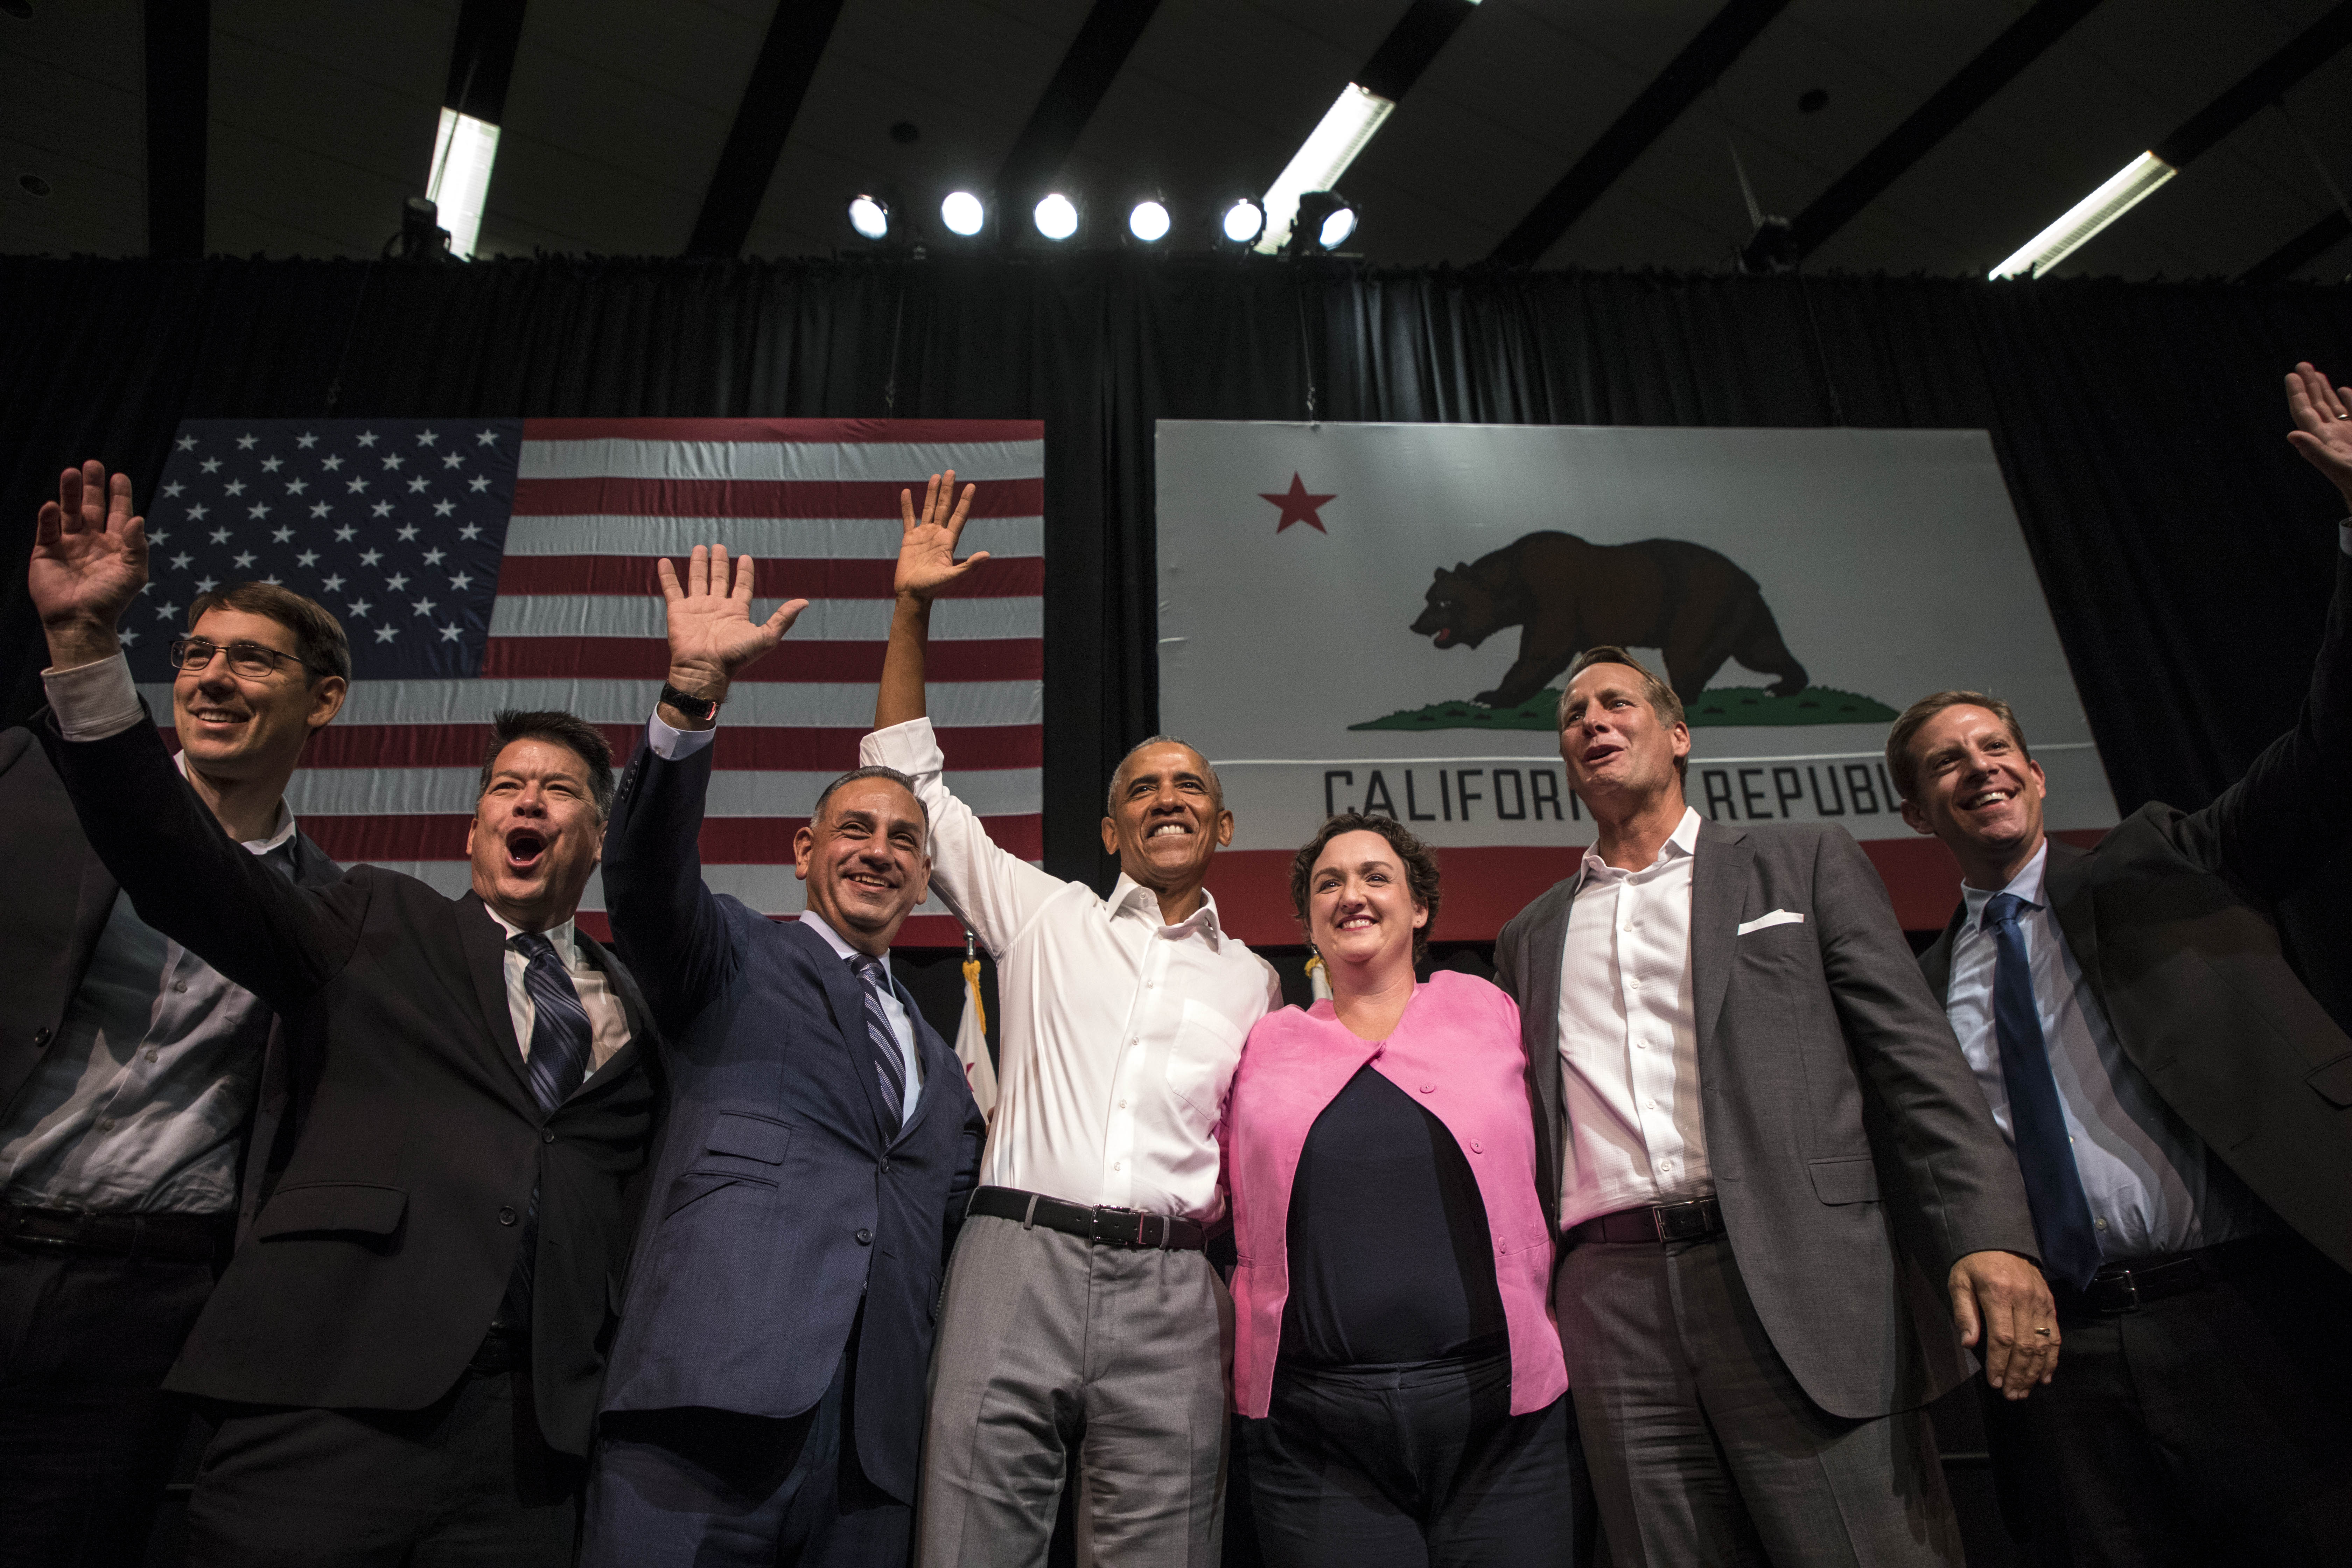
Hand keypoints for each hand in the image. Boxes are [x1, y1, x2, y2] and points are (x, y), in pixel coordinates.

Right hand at [31, 462, 147, 666]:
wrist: (81, 621)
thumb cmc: (111, 600)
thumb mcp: (133, 574)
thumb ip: (137, 547)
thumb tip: (138, 519)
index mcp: (115, 544)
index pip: (118, 513)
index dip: (118, 495)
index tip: (119, 477)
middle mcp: (91, 540)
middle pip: (90, 506)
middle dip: (92, 486)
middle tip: (93, 465)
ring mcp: (68, 544)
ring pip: (68, 512)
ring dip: (69, 493)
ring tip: (71, 472)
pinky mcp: (46, 551)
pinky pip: (47, 529)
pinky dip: (48, 517)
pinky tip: (53, 506)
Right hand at [656, 544, 806, 708]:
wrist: (705, 669)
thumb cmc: (735, 657)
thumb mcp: (766, 637)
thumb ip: (783, 618)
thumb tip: (805, 602)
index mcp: (736, 612)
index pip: (741, 586)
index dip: (744, 572)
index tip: (745, 557)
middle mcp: (717, 607)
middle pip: (719, 579)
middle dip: (719, 563)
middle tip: (719, 547)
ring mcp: (697, 608)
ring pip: (697, 580)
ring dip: (698, 564)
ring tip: (700, 548)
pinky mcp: (678, 611)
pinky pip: (672, 589)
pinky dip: (668, 576)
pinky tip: (664, 561)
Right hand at [894, 469, 986, 603]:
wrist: (913, 594)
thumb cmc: (932, 588)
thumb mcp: (952, 576)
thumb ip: (969, 566)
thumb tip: (987, 555)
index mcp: (949, 541)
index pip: (959, 516)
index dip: (965, 501)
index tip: (971, 486)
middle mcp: (938, 535)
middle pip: (944, 507)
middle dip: (948, 490)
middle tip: (951, 472)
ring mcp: (924, 535)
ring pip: (928, 509)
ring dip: (931, 493)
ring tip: (935, 476)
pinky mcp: (909, 538)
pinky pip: (908, 518)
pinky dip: (907, 505)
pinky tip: (907, 492)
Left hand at [1948, 1249, 2059, 1399]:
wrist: (1999, 1238)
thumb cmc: (1974, 1264)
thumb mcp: (1959, 1282)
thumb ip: (1964, 1313)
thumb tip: (1968, 1344)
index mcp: (1998, 1294)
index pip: (2003, 1338)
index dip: (2000, 1364)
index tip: (1995, 1383)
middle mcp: (2024, 1299)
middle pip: (2025, 1345)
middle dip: (2018, 1374)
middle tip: (2011, 1394)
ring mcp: (2041, 1302)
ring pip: (2043, 1344)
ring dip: (2034, 1372)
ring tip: (2024, 1391)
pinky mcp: (2050, 1303)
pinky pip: (2055, 1335)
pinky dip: (2052, 1358)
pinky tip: (2044, 1376)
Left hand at [2285, 362, 2351, 509]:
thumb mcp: (2339, 466)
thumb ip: (2315, 451)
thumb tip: (2291, 435)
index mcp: (2323, 442)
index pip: (2305, 413)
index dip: (2297, 394)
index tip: (2291, 375)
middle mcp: (2332, 437)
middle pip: (2316, 406)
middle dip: (2309, 385)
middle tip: (2301, 365)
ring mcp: (2347, 437)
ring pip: (2333, 408)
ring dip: (2325, 391)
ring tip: (2317, 373)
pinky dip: (2347, 402)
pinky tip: (2343, 390)